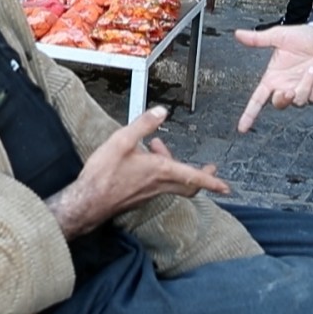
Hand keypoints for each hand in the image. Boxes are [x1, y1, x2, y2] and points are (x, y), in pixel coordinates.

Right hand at [47, 106, 227, 238]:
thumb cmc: (103, 175)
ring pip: (172, 182)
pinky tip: (143, 158)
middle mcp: (158, 185)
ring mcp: (149, 193)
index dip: (212, 181)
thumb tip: (162, 111)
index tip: (226, 187)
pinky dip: (159, 170)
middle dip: (200, 176)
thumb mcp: (122, 141)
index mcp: (159, 171)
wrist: (87, 201)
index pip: (193, 177)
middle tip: (208, 169)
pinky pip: (158, 184)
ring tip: (156, 145)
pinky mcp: (139, 196)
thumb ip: (144, 124)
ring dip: (172, 165)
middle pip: (188, 184)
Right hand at [234, 24, 312, 132]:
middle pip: (279, 104)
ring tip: (312, 68)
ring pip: (299, 101)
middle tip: (289, 90)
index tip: (242, 128)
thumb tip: (238, 34)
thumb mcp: (279, 36)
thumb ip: (258, 39)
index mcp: (273, 77)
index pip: (257, 100)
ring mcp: (302, 91)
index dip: (249, 114)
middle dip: (283, 99)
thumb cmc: (304, 37)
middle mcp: (286, 86)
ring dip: (306, 84)